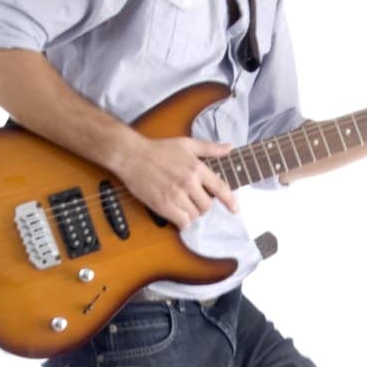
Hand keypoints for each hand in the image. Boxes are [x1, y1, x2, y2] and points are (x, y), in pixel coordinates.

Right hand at [118, 133, 239, 228]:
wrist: (132, 155)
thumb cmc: (158, 148)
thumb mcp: (186, 143)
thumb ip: (209, 148)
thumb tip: (229, 147)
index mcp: (196, 167)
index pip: (221, 188)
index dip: (230, 201)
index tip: (234, 209)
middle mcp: (189, 182)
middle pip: (207, 206)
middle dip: (202, 205)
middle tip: (192, 200)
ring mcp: (176, 195)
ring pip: (195, 215)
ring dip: (191, 213)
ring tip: (182, 205)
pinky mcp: (163, 205)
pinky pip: (182, 222)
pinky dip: (182, 222)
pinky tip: (177, 216)